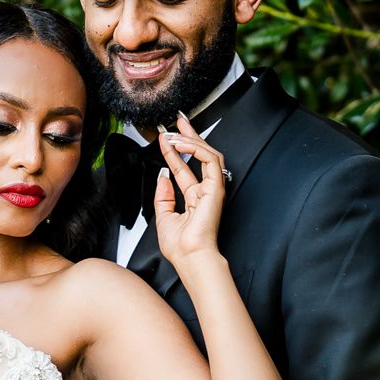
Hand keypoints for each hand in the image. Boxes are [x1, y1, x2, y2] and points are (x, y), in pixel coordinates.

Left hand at [152, 111, 226, 273]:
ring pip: (208, 153)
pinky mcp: (216, 187)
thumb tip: (163, 176)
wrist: (190, 257)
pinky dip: (195, 149)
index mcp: (194, 198)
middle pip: (199, 156)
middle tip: (178, 122)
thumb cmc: (181, 247)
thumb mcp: (163, 217)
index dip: (173, 152)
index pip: (184, 168)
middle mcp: (205, 191)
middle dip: (188, 136)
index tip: (163, 140)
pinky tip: (180, 144)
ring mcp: (213, 188)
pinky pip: (210, 159)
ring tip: (173, 133)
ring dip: (190, 140)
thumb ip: (163, 196)